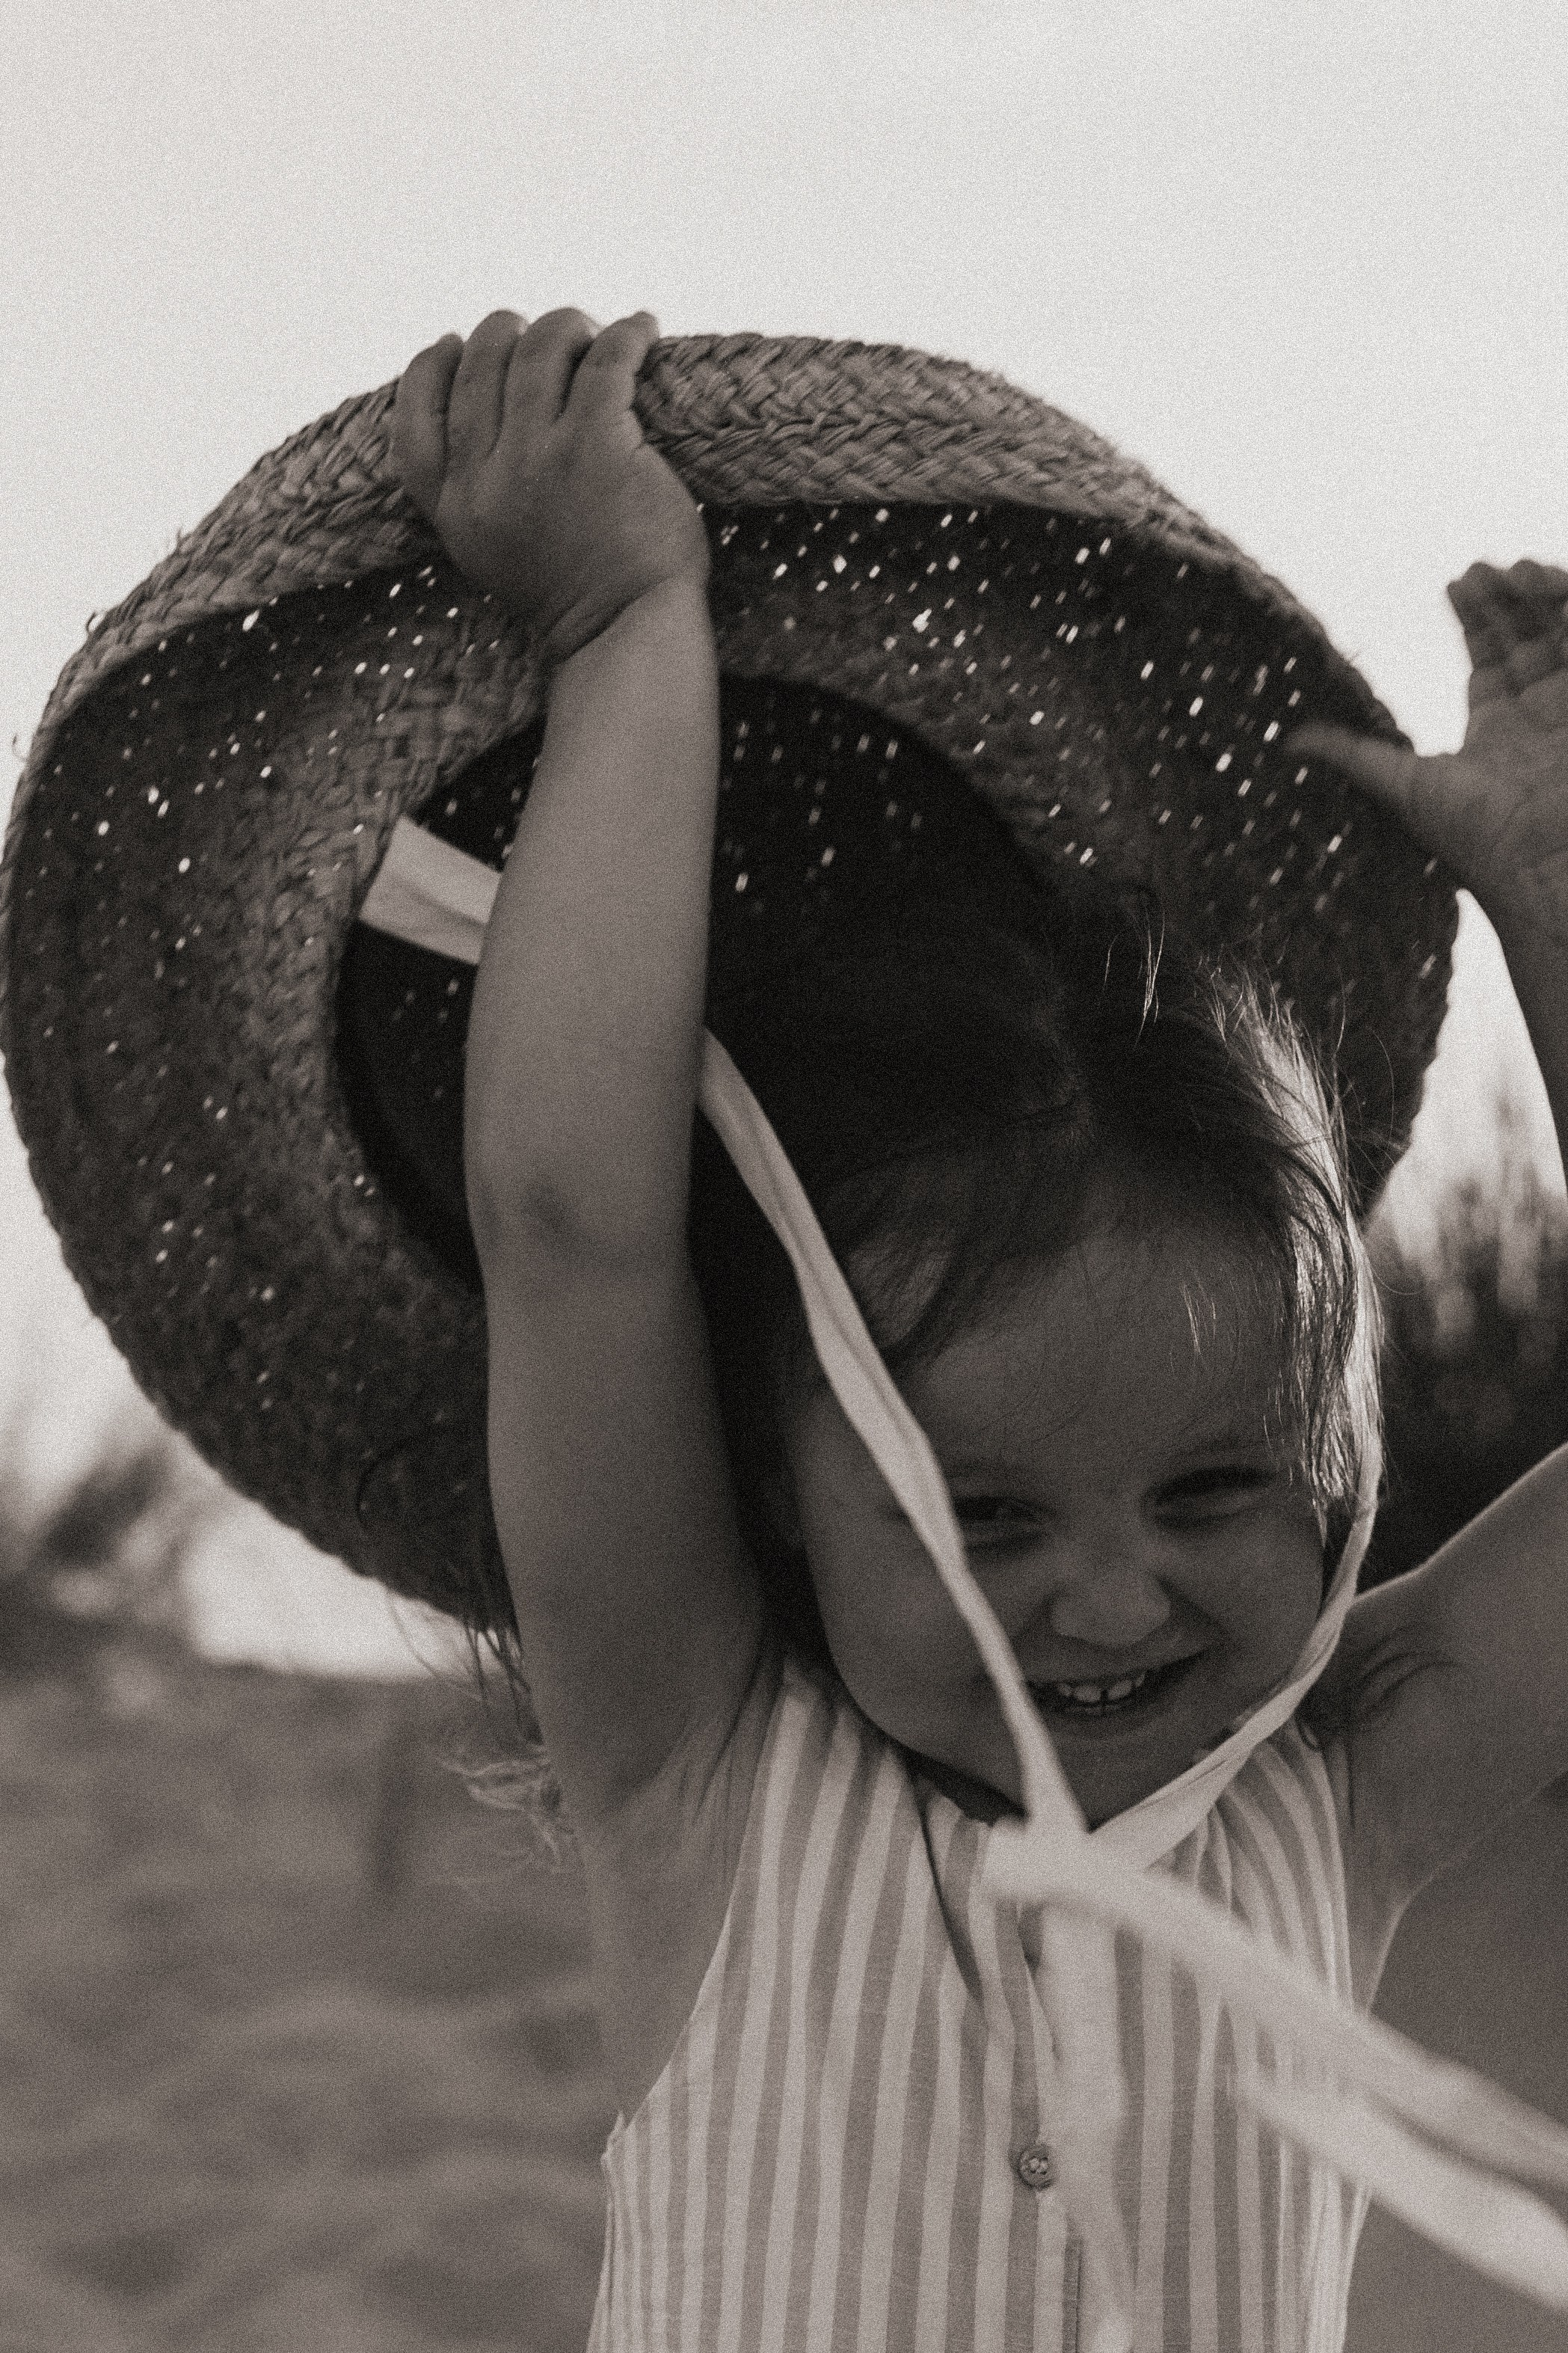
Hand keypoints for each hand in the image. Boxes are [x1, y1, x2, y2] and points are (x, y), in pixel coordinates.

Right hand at [391, 307, 709, 670]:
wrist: (628, 636)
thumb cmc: (578, 597)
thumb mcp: (495, 553)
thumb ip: (479, 492)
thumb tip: (489, 409)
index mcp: (454, 510)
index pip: (413, 419)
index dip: (431, 369)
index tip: (459, 345)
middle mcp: (486, 481)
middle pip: (479, 366)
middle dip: (510, 333)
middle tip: (551, 338)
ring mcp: (538, 461)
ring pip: (538, 350)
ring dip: (567, 326)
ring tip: (595, 334)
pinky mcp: (595, 448)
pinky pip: (604, 361)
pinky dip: (627, 334)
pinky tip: (644, 328)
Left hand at [1285, 560, 1567, 950]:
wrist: (1544, 867)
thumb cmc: (1476, 838)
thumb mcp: (1402, 786)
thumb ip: (1352, 755)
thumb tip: (1288, 741)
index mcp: (1497, 734)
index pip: (1489, 661)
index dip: (1476, 620)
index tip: (1455, 583)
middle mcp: (1539, 719)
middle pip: (1525, 638)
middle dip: (1503, 599)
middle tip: (1475, 569)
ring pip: (1559, 633)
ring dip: (1536, 595)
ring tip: (1506, 571)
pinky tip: (1543, 582)